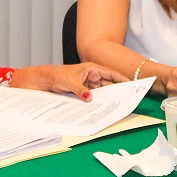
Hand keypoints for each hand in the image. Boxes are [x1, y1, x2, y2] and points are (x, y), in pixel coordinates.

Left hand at [9, 63, 126, 100]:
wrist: (45, 80)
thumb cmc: (57, 75)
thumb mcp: (70, 82)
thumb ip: (80, 90)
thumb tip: (90, 99)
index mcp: (92, 68)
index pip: (111, 73)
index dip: (122, 78)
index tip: (131, 84)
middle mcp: (92, 75)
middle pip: (109, 84)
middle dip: (116, 91)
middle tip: (125, 100)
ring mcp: (89, 84)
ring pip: (102, 91)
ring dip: (107, 98)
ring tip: (115, 106)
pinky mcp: (84, 91)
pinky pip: (94, 96)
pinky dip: (98, 101)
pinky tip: (101, 108)